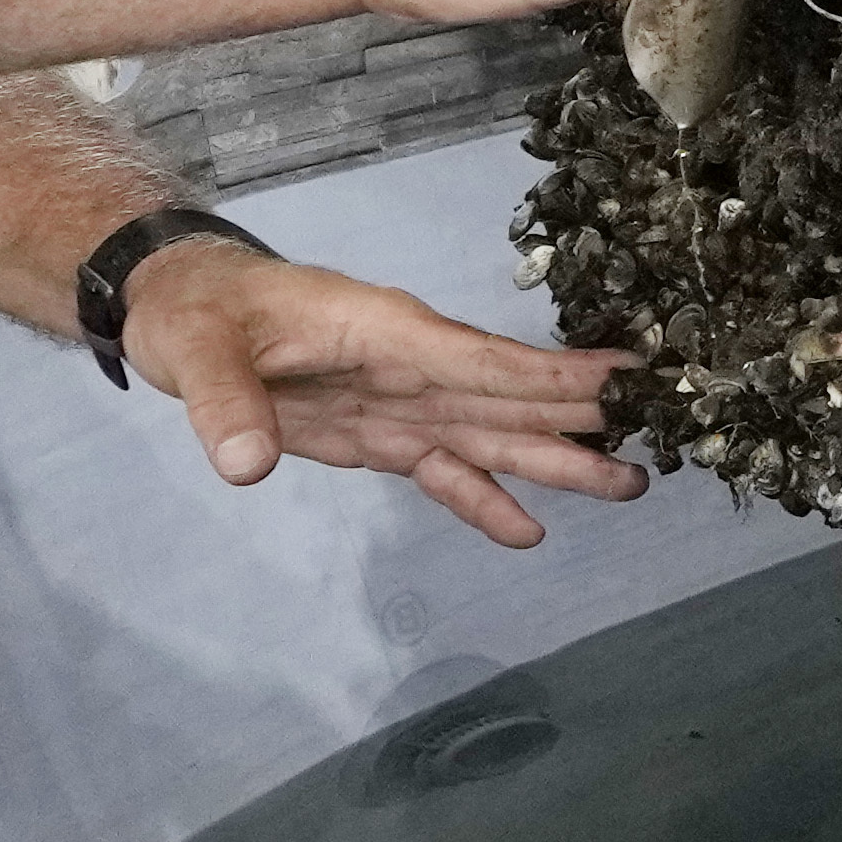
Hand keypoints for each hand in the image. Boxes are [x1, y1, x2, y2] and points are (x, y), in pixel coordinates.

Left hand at [118, 242, 647, 547]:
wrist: (176, 310)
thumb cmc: (195, 310)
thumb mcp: (197, 345)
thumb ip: (225, 401)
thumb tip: (246, 464)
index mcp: (388, 331)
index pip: (484, 361)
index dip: (556, 377)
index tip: (633, 383)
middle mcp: (413, 367)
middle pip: (510, 400)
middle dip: (584, 421)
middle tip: (665, 444)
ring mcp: (402, 403)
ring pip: (493, 436)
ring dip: (555, 462)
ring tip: (628, 486)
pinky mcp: (381, 436)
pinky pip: (443, 469)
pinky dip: (482, 499)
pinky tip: (527, 531)